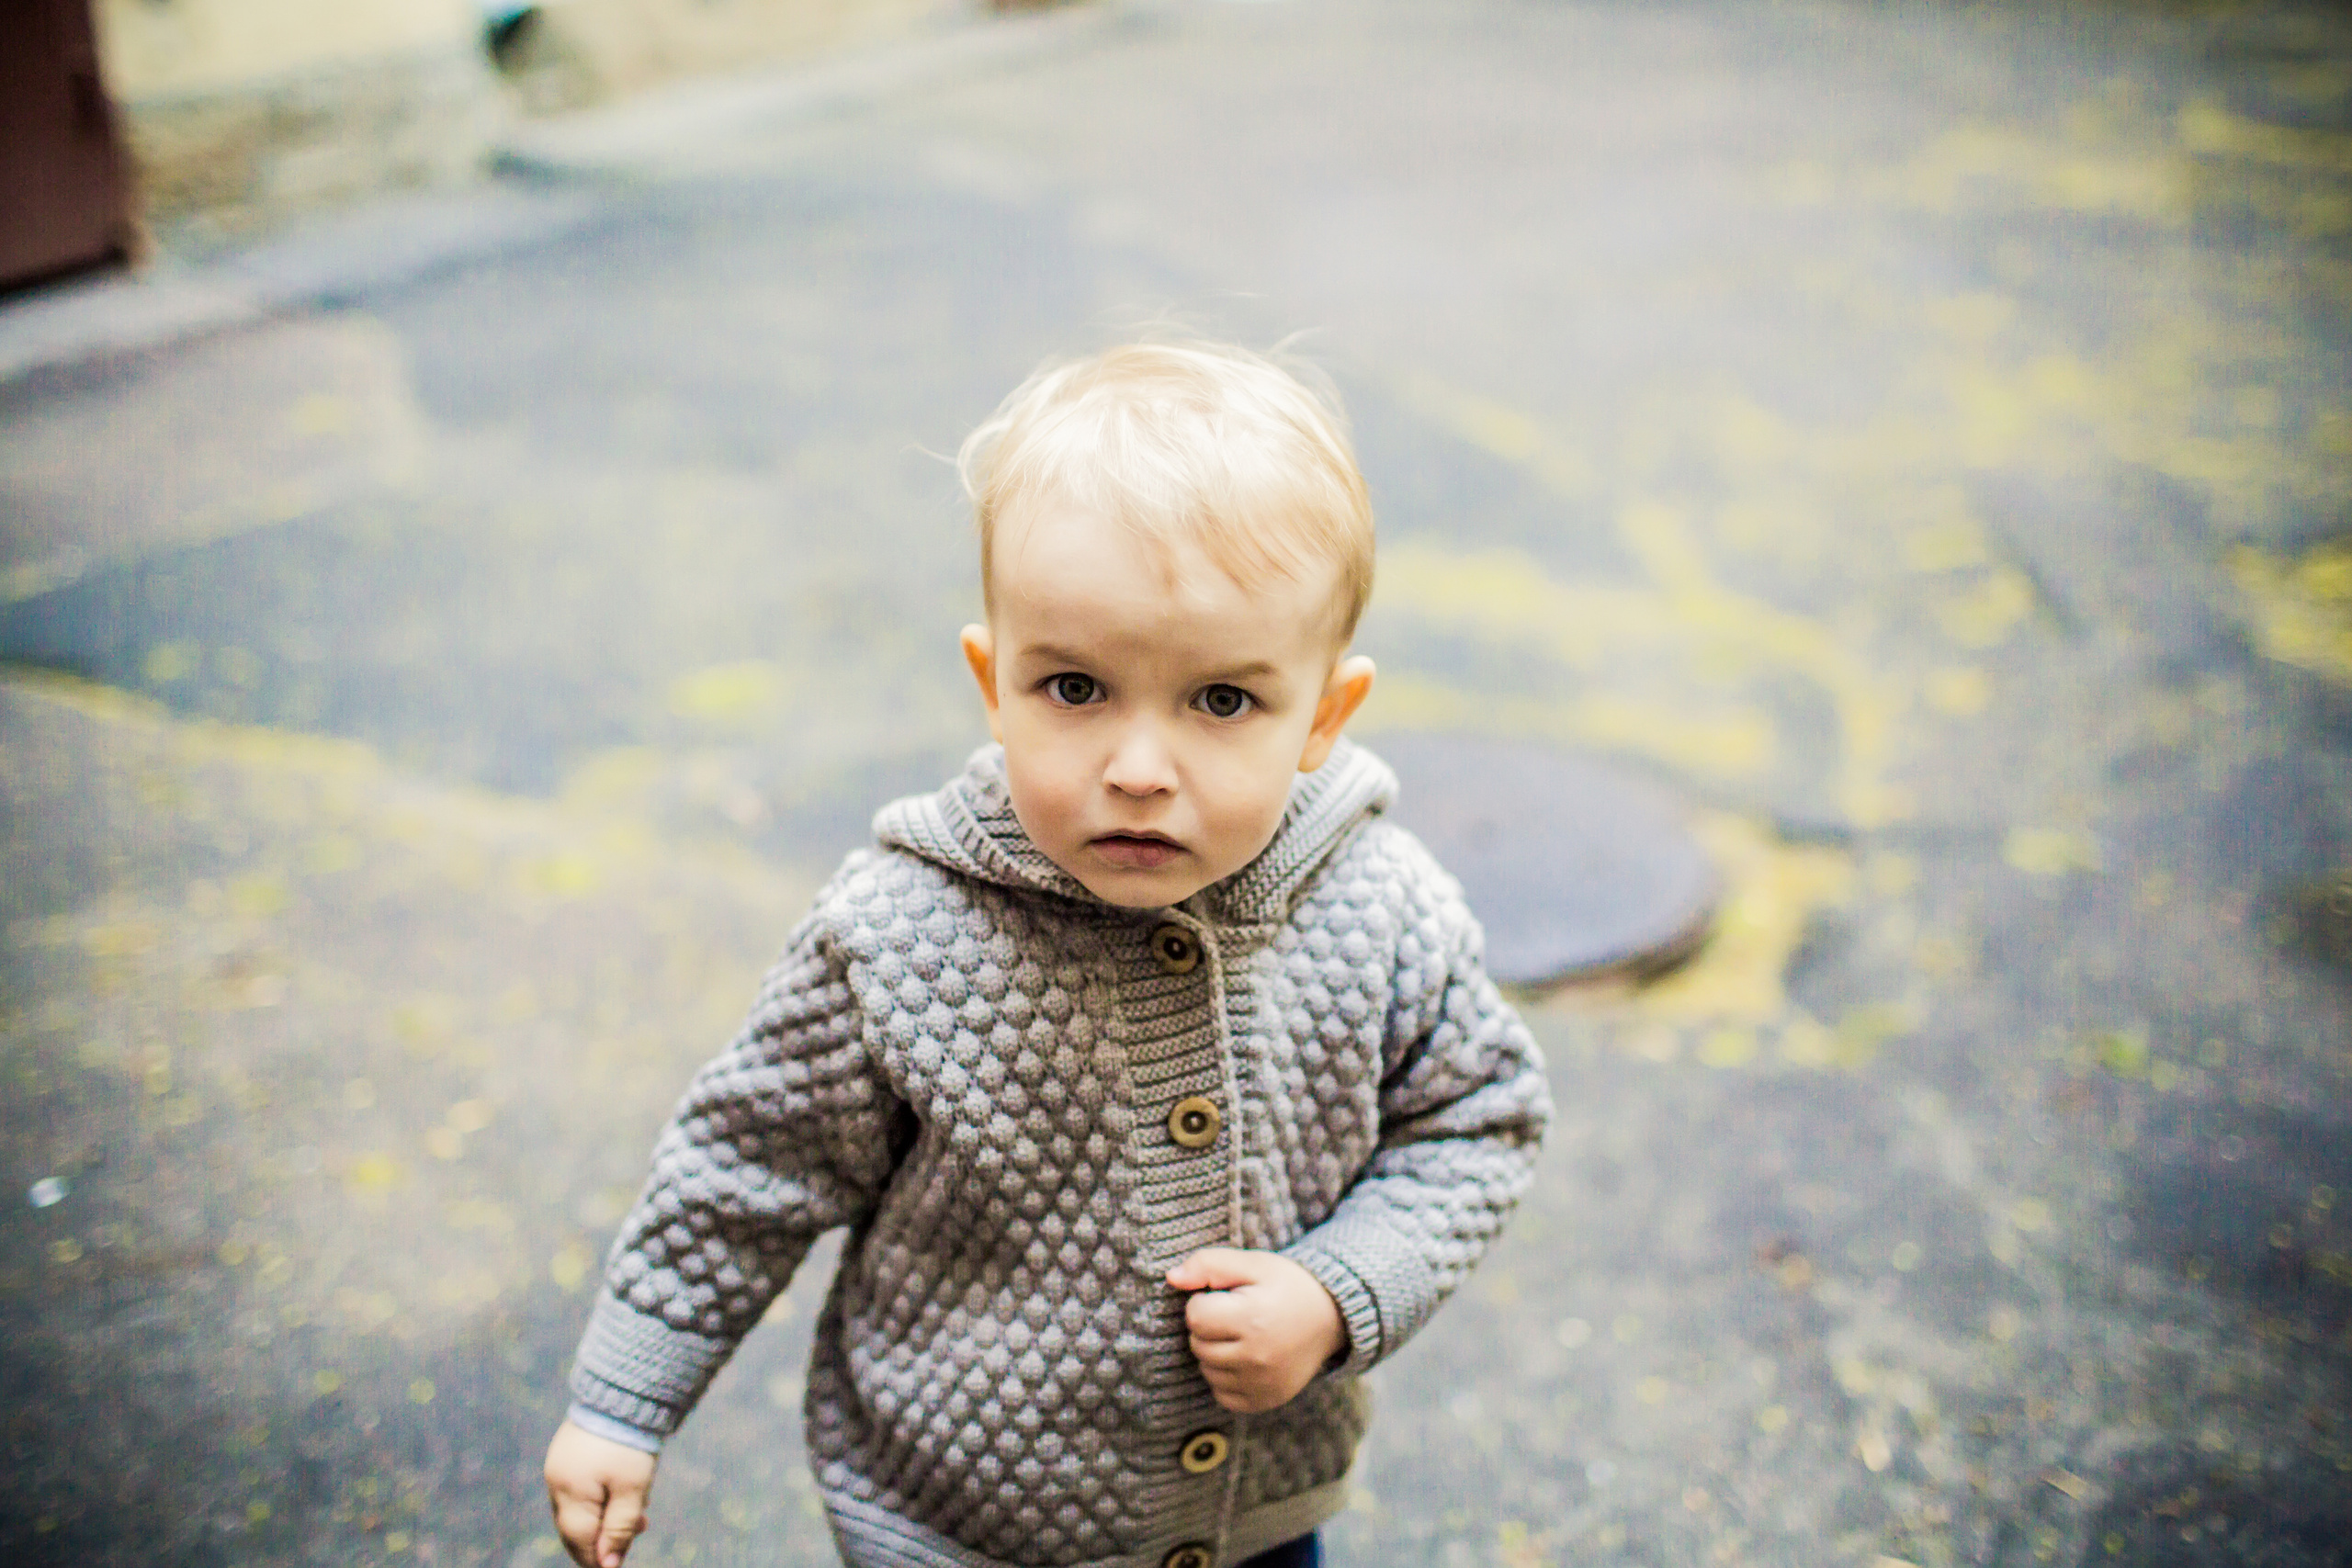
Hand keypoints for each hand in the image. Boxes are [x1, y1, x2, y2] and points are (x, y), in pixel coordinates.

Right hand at [545, 1420, 658, 1567]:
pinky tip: (624, 1492)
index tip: (615, 1566)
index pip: (578, 1539)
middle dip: (602, 1538)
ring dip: (604, 1516)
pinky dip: (600, 1496)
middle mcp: (556, 1480)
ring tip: (639, 1516)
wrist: (624, 1390)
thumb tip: (607, 1565)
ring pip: (578, 1506)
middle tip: (635, 1537)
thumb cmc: (630, 1442)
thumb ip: (620, 1528)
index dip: (597, 1557)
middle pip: (574, 1526)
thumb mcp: (632, 1488)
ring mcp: (559, 1464)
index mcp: (568, 1491)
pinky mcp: (568, 1451)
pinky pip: (580, 1486)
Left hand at [1165, 1248, 1346, 1413]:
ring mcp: (1262, 1384)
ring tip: (1243, 1335)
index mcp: (1252, 1319)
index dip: (1205, 1301)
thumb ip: (1208, 1264)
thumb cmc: (1287, 1286)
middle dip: (1208, 1327)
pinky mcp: (1265, 1401)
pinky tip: (1246, 1358)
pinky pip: (1222, 1394)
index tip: (1227, 1297)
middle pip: (1198, 1345)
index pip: (1195, 1316)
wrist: (1331, 1317)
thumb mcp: (1252, 1263)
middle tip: (1236, 1316)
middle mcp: (1257, 1357)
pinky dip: (1226, 1377)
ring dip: (1215, 1353)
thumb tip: (1171, 1277)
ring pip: (1206, 1370)